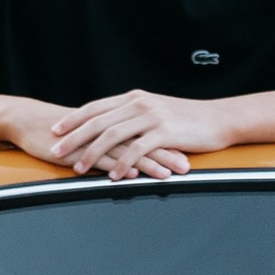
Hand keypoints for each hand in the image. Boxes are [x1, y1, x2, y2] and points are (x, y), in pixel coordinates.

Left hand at [43, 87, 225, 177]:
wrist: (219, 119)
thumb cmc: (188, 119)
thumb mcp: (157, 111)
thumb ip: (134, 116)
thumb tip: (113, 127)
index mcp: (134, 98)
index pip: (96, 107)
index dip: (74, 119)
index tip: (55, 130)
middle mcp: (140, 104)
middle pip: (98, 121)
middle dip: (73, 137)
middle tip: (56, 151)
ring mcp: (152, 117)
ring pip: (113, 135)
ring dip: (92, 153)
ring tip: (78, 168)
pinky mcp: (165, 133)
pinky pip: (137, 150)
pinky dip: (123, 164)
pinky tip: (113, 176)